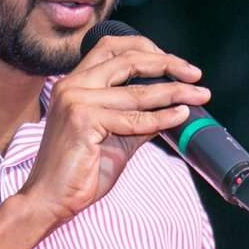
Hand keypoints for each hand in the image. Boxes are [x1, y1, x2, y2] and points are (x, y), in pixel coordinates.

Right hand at [18, 33, 211, 224]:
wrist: (50, 200)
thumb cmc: (80, 171)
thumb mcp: (115, 137)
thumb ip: (139, 118)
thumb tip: (175, 107)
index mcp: (74, 83)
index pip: (112, 48)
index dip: (147, 50)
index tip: (175, 64)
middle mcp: (72, 86)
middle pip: (127, 59)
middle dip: (167, 63)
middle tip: (195, 74)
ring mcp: (75, 101)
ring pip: (136, 91)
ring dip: (174, 92)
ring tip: (198, 95)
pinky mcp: (82, 121)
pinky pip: (133, 118)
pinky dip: (162, 117)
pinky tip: (181, 116)